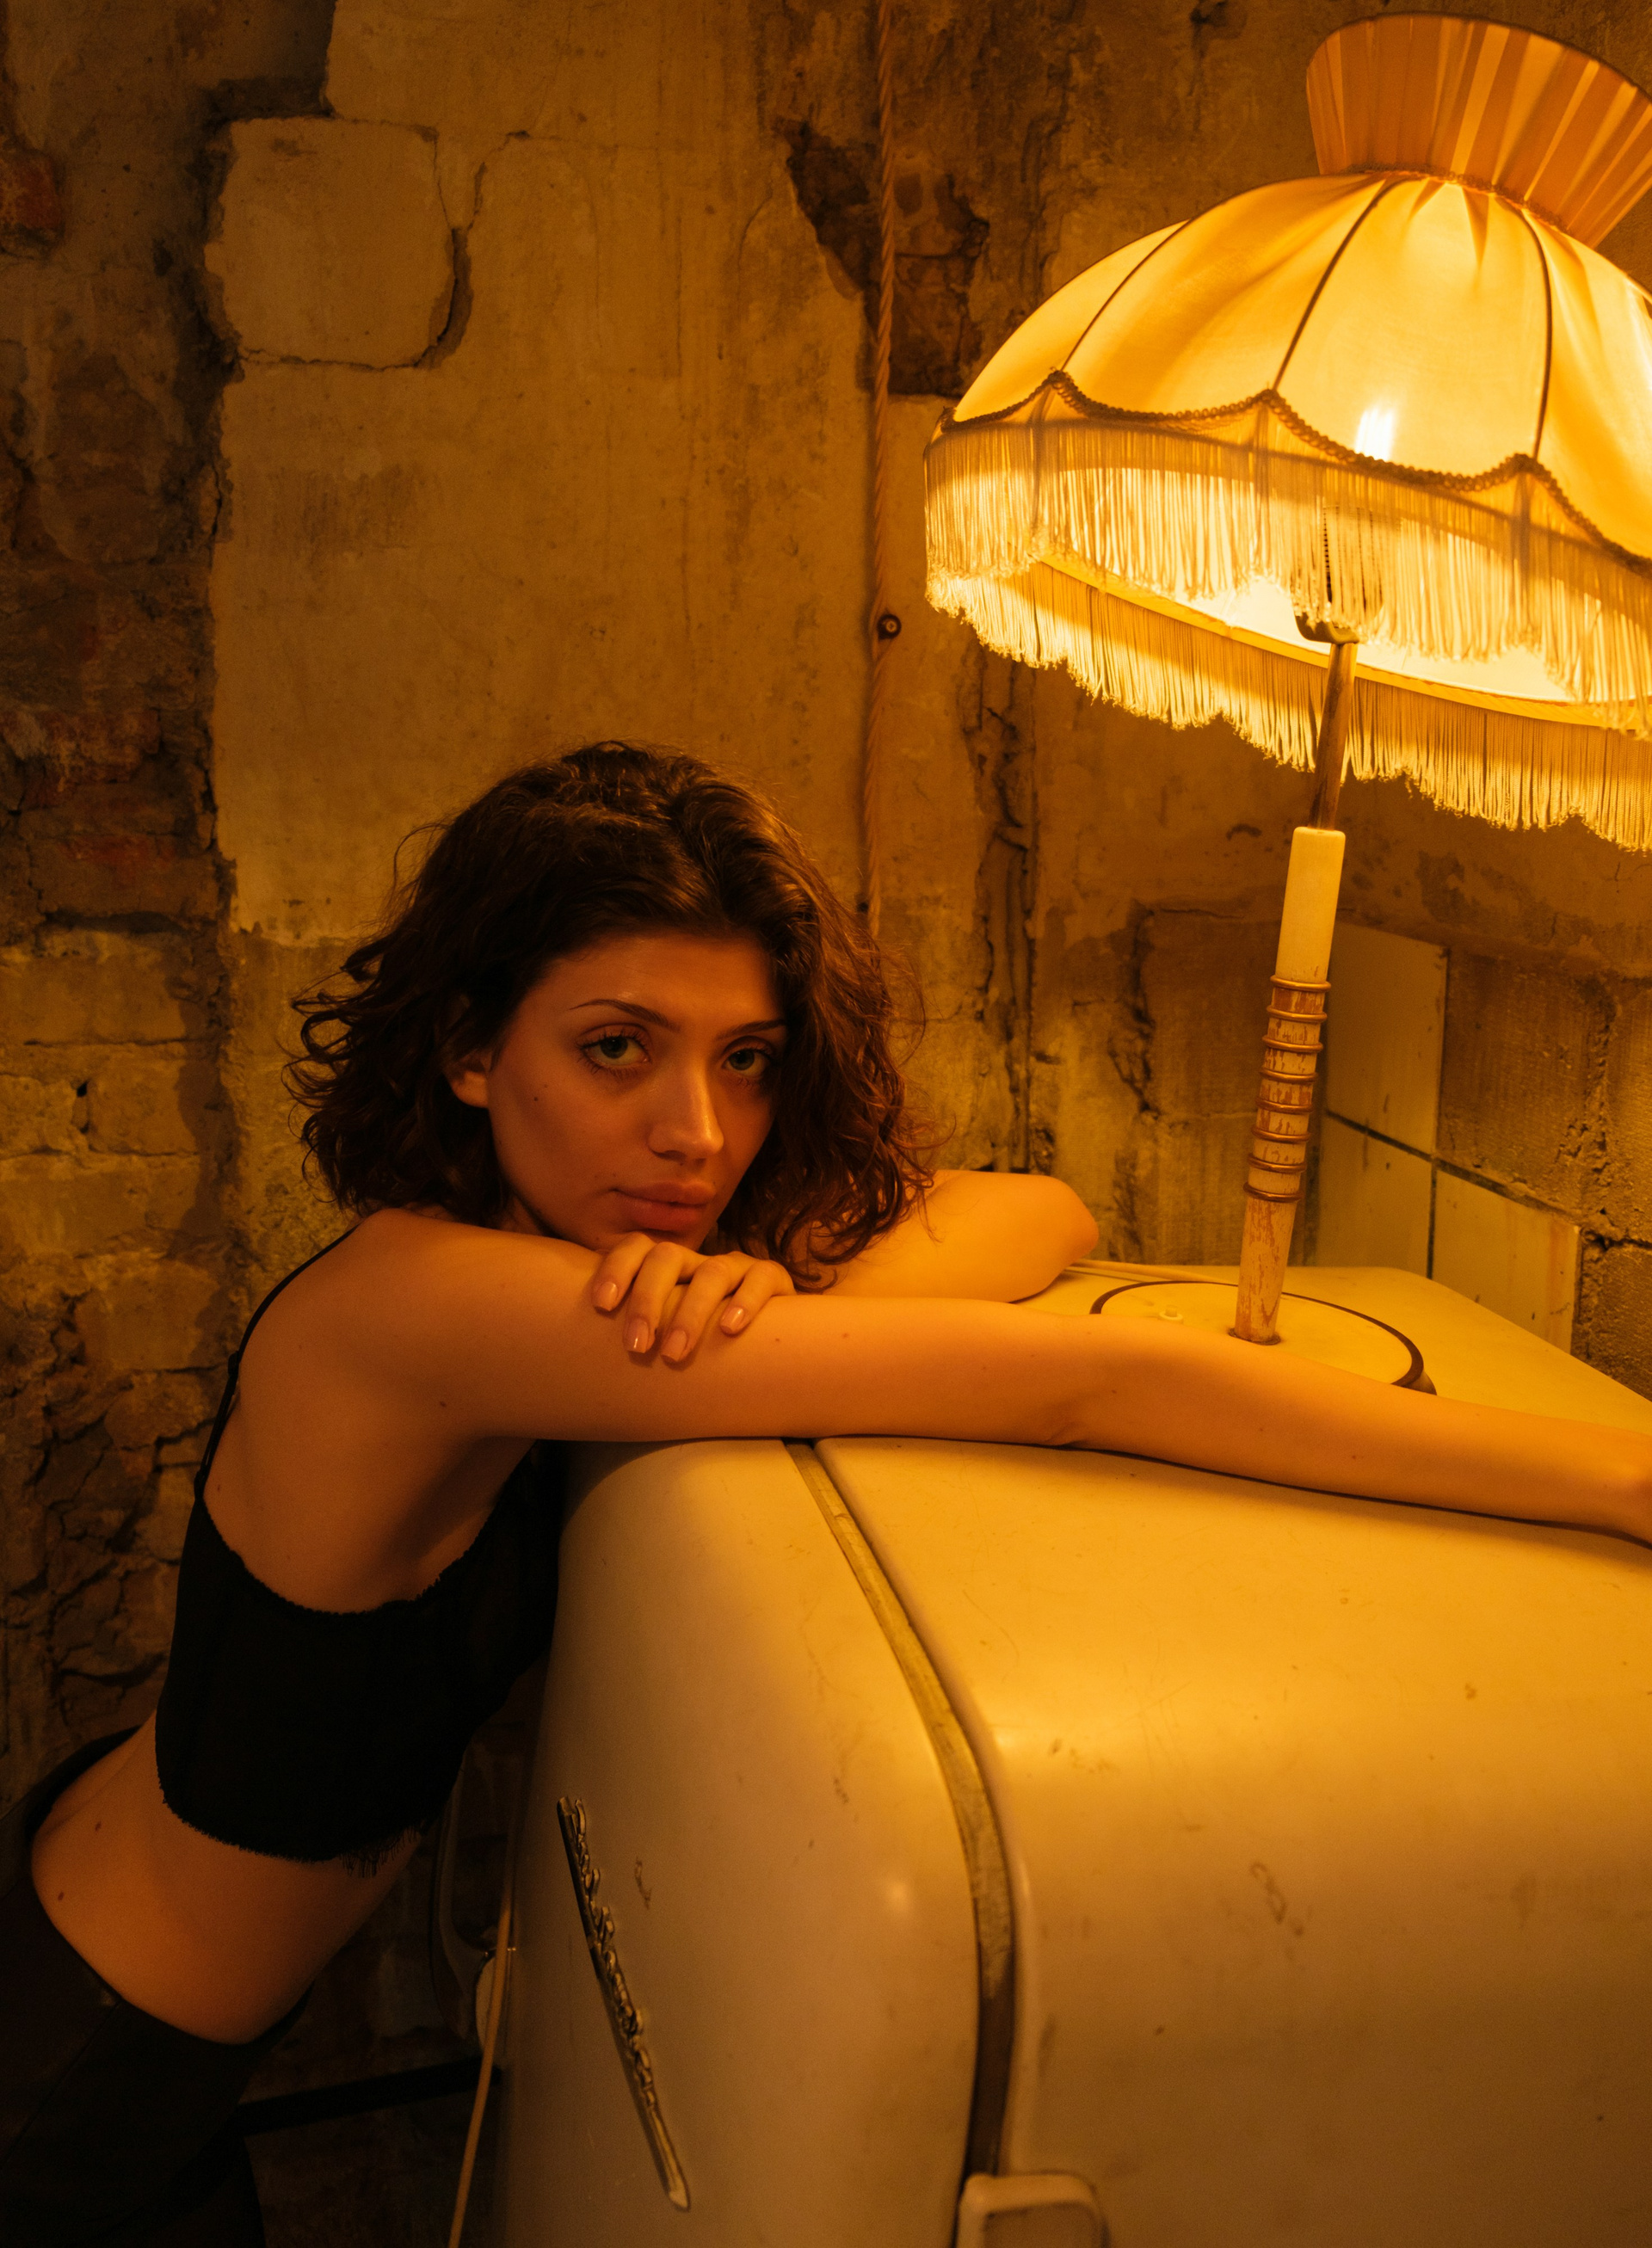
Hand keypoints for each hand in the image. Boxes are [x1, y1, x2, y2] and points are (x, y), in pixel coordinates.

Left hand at [591, 1234, 794, 1362]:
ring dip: (690, 1312)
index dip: (616, 1270)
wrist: (765, 1341)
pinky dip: (745, 1301)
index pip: (635, 1249)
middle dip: (647, 1300)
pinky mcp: (771, 1279)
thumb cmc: (699, 1340)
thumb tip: (578, 1357)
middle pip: (667, 1258)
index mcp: (665, 1267)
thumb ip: (634, 1331)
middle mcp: (696, 1261)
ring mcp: (735, 1267)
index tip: (601, 1305)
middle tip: (635, 1347)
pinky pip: (760, 1279)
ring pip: (711, 1273)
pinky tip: (729, 1329)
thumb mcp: (662, 1330)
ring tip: (674, 1353)